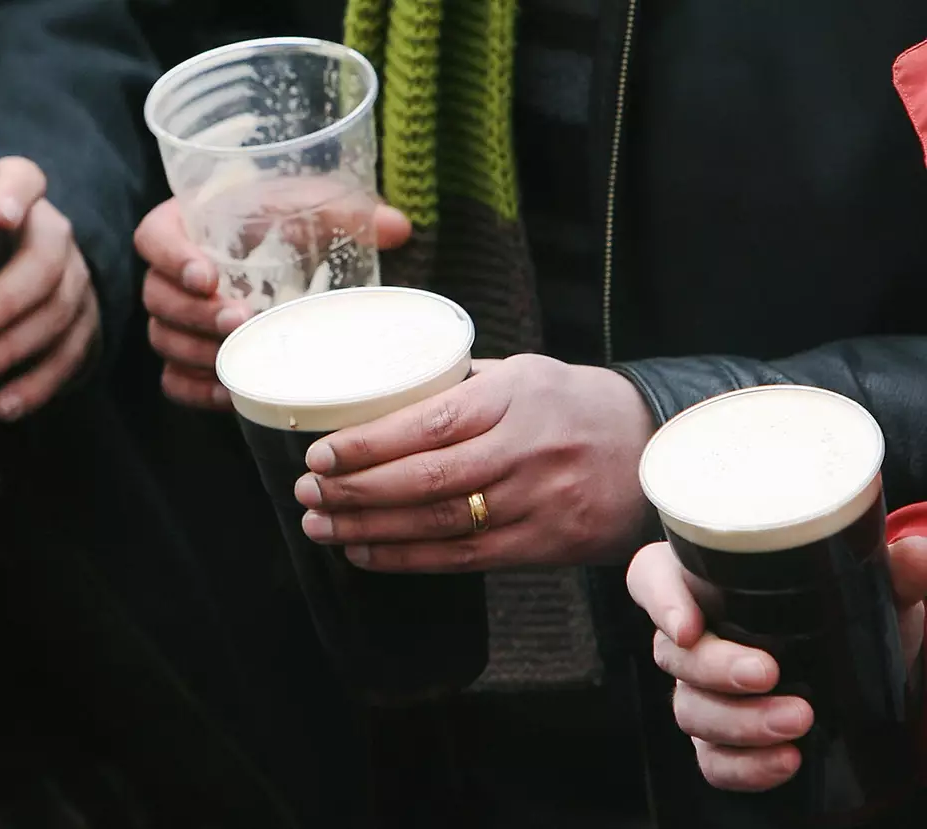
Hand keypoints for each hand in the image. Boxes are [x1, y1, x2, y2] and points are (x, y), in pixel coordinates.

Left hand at [0, 157, 99, 420]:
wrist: (24, 278)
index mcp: (16, 199)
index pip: (25, 179)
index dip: (17, 194)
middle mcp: (53, 235)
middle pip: (44, 262)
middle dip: (3, 301)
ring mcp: (75, 282)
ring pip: (59, 312)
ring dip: (13, 349)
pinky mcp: (85, 326)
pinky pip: (71, 357)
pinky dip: (37, 384)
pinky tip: (4, 404)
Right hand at [135, 198, 412, 409]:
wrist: (283, 256)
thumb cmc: (284, 219)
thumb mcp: (310, 205)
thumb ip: (346, 210)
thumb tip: (397, 228)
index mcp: (185, 225)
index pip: (154, 238)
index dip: (172, 258)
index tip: (207, 276)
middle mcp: (169, 274)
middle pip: (156, 297)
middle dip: (195, 314)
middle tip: (237, 320)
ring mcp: (173, 320)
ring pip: (162, 341)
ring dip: (197, 352)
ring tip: (238, 357)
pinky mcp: (185, 357)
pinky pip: (174, 382)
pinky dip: (197, 391)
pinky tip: (230, 393)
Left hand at [293, 354, 655, 570]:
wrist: (658, 454)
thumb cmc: (576, 407)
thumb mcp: (526, 374)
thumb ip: (460, 386)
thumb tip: (382, 394)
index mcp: (516, 396)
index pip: (430, 423)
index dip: (370, 444)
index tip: (321, 453)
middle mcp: (527, 450)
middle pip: (427, 478)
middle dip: (356, 489)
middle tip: (306, 491)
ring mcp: (538, 502)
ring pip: (438, 522)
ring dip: (369, 527)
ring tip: (321, 524)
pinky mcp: (544, 545)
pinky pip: (463, 557)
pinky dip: (406, 557)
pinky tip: (364, 551)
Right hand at [626, 538, 926, 791]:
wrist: (872, 668)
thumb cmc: (848, 611)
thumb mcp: (873, 586)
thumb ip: (896, 569)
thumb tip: (916, 555)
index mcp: (706, 581)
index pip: (651, 577)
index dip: (659, 600)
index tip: (688, 625)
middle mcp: (693, 636)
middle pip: (670, 652)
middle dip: (715, 669)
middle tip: (767, 673)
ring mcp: (701, 692)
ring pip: (689, 710)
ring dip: (739, 722)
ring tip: (798, 720)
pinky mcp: (721, 741)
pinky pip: (712, 760)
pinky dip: (745, 767)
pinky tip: (786, 760)